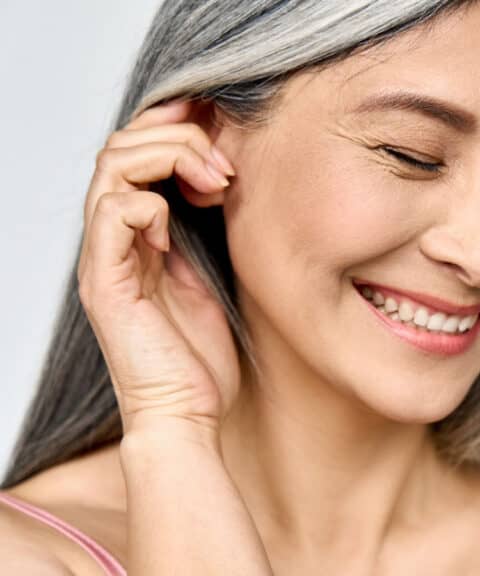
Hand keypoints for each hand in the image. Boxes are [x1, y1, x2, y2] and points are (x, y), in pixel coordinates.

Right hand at [77, 99, 240, 439]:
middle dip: (179, 138)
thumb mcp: (213, 274)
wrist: (187, 416)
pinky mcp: (106, 282)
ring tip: (214, 183)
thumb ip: (206, 228)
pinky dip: (149, 203)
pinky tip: (179, 225)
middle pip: (120, 146)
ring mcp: (105, 259)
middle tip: (226, 168)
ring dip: (169, 159)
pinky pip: (113, 213)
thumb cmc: (201, 356)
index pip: (135, 150)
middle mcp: (113, 239)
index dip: (173, 127)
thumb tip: (226, 177)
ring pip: (112, 167)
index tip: (221, 128)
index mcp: (136, 233)